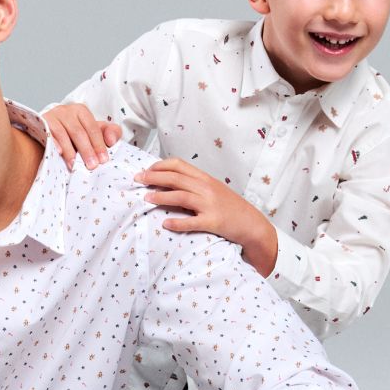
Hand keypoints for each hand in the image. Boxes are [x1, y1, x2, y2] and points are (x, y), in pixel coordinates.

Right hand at [44, 103, 121, 169]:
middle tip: (92, 166)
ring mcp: (52, 116)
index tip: (103, 160)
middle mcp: (66, 111)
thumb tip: (111, 140)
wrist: (49, 130)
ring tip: (75, 165)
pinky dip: (53, 144)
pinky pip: (47, 134)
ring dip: (70, 151)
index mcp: (81, 111)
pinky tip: (59, 153)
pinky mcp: (40, 124)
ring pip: (63, 134)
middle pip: (78, 132)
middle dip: (86, 150)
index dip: (99, 145)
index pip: (92, 128)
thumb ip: (109, 133)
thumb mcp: (94, 131)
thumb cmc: (74, 134)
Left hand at [134, 158, 277, 274]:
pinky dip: (178, 223)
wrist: (251, 224)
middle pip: (176, 178)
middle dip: (154, 177)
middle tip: (137, 179)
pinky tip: (166, 224)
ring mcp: (210, 205)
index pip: (180, 165)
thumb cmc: (230, 208)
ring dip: (161, 197)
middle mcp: (207, 189)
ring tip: (146, 199)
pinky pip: (192, 222)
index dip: (160, 165)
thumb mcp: (212, 191)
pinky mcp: (213, 222)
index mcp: (205, 179)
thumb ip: (194, 186)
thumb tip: (168, 184)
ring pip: (181, 196)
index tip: (146, 170)